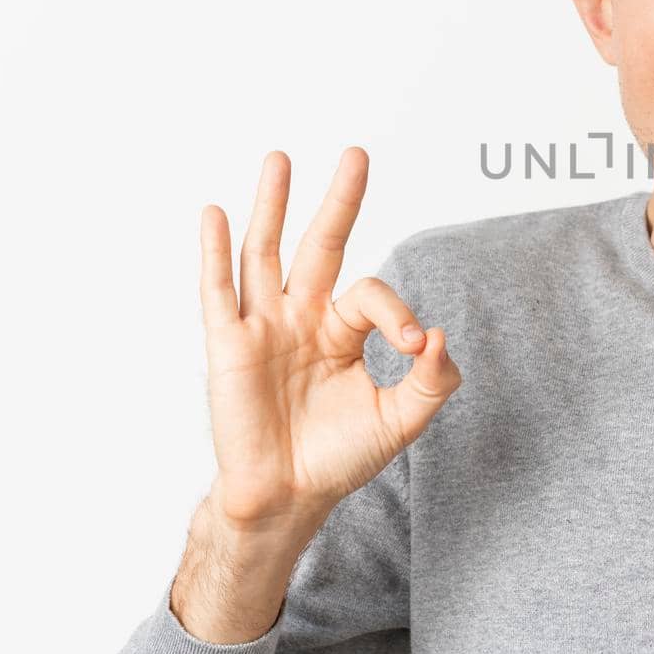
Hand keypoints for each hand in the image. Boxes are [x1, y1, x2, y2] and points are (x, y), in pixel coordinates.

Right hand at [199, 147, 461, 536]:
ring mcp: (263, 328)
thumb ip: (433, 380)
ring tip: (279, 159)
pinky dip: (214, 252)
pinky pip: (219, 292)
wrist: (288, 500)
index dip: (399, 313)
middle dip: (339, 200)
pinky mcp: (229, 347)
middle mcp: (302, 318)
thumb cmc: (338, 459)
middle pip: (321, 245)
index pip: (372, 294)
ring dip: (272, 206)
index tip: (416, 345)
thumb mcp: (401, 419)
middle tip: (357, 154)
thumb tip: (439, 334)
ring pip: (265, 254)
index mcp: (341, 330)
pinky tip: (215, 214)